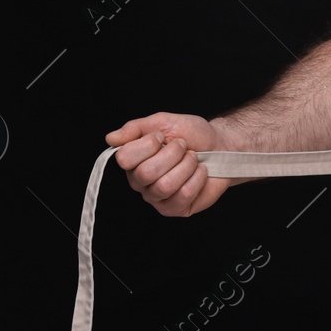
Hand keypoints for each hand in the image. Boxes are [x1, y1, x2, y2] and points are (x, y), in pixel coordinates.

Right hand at [106, 113, 232, 216]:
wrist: (220, 146)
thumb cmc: (192, 135)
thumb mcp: (164, 123)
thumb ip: (136, 128)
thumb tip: (110, 138)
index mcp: (133, 161)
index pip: (124, 158)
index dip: (148, 144)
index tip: (162, 136)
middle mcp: (140, 182)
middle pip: (146, 173)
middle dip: (172, 154)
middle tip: (183, 146)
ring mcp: (157, 198)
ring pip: (165, 185)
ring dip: (186, 165)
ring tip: (192, 158)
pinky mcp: (175, 208)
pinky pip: (183, 195)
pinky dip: (197, 178)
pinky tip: (200, 172)